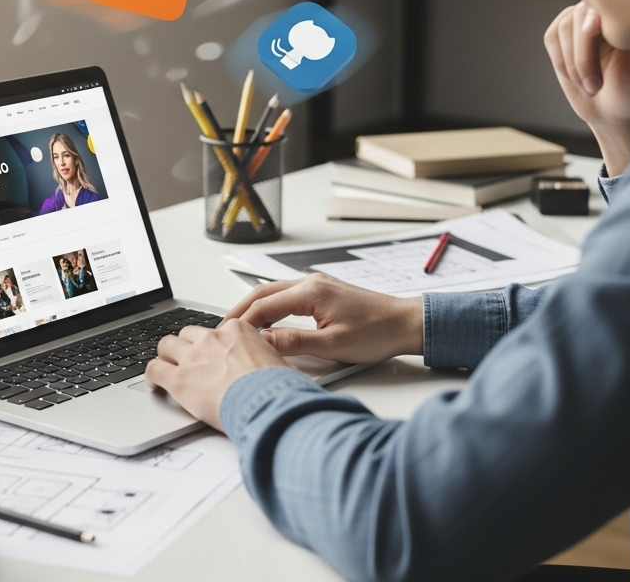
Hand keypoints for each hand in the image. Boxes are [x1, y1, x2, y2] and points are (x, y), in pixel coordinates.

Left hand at [145, 320, 288, 429]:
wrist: (267, 403)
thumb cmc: (277, 388)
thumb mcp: (279, 363)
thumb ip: (268, 358)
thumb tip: (275, 367)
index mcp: (237, 331)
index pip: (218, 329)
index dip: (213, 343)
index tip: (214, 353)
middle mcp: (212, 339)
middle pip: (189, 333)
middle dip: (187, 345)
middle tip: (188, 359)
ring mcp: (193, 357)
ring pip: (167, 345)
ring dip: (167, 355)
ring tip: (167, 367)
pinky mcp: (179, 379)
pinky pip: (154, 369)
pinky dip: (151, 374)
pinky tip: (155, 383)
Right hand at [225, 274, 423, 364]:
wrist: (407, 323)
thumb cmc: (377, 333)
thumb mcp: (332, 345)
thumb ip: (293, 342)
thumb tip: (262, 342)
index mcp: (310, 292)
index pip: (263, 305)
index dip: (242, 321)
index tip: (226, 336)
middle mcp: (311, 282)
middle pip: (263, 292)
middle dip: (241, 310)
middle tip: (222, 328)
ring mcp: (318, 285)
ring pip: (275, 291)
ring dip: (255, 307)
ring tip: (240, 326)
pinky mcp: (325, 291)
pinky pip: (288, 295)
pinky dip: (272, 306)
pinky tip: (268, 320)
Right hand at [544, 1, 629, 173]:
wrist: (612, 109)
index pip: (609, 3)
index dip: (598, 16)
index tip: (593, 31)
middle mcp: (604, 10)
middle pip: (581, 15)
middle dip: (583, 54)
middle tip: (593, 86)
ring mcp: (580, 19)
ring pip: (565, 28)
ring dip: (573, 63)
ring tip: (590, 87)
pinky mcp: (561, 33)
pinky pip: (553, 38)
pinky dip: (562, 61)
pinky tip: (576, 78)